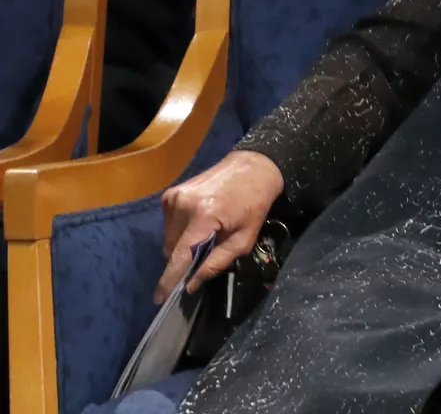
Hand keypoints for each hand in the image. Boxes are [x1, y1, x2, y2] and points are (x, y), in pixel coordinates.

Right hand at [155, 150, 283, 302]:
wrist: (253, 167)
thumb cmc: (254, 205)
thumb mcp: (244, 240)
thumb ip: (216, 263)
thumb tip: (191, 284)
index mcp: (204, 216)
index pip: (179, 256)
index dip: (169, 280)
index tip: (159, 299)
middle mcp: (182, 205)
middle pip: (171, 249)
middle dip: (183, 261)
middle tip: (203, 258)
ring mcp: (173, 197)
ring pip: (168, 238)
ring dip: (181, 246)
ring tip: (206, 236)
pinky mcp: (170, 194)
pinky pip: (169, 225)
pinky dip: (181, 232)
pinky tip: (199, 225)